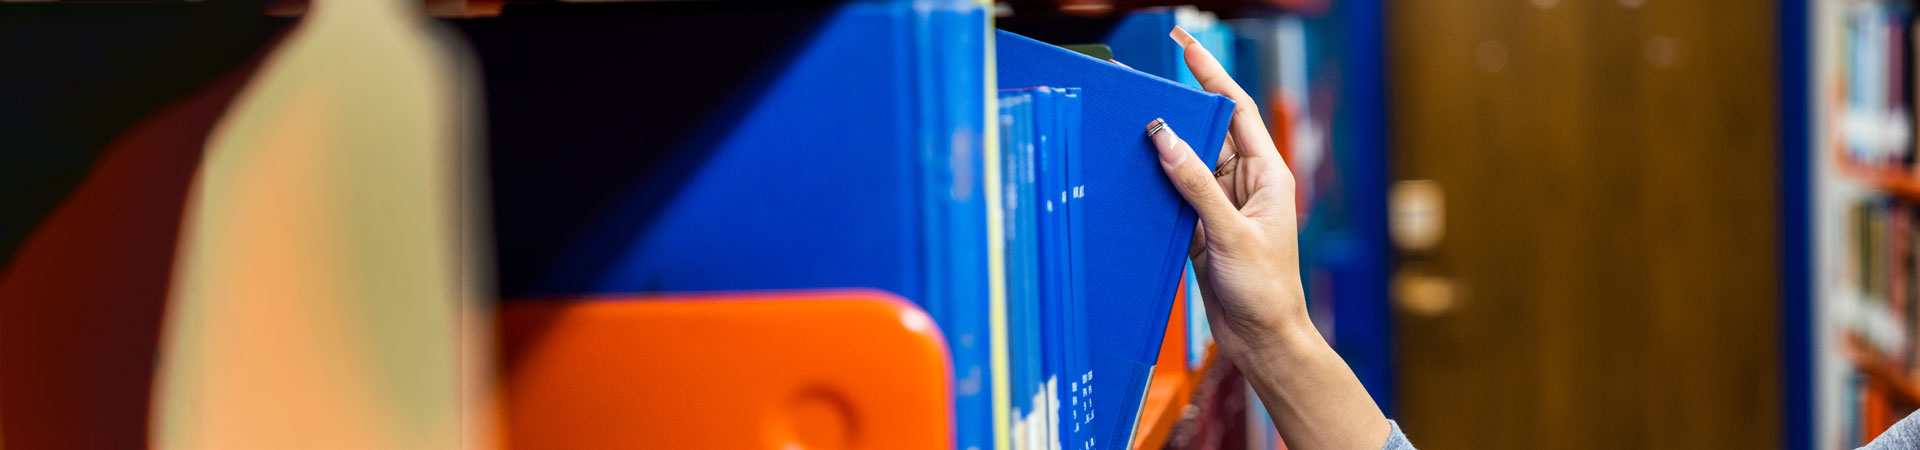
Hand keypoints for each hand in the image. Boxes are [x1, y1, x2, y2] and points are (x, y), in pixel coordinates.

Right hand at [1150, 26, 1391, 449]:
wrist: (1262, 341)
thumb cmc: (1266, 291)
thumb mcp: (1230, 232)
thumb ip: (1196, 184)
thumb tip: (1164, 137)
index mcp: (1268, 174)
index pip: (1236, 109)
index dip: (1211, 74)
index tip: (1186, 45)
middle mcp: (1245, 184)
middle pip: (1207, 132)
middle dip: (1178, 110)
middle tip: (1144, 87)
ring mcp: (1221, 205)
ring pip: (1186, 163)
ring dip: (1163, 150)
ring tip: (1130, 128)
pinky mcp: (1201, 228)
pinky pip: (1174, 195)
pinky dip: (1155, 185)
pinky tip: (1133, 174)